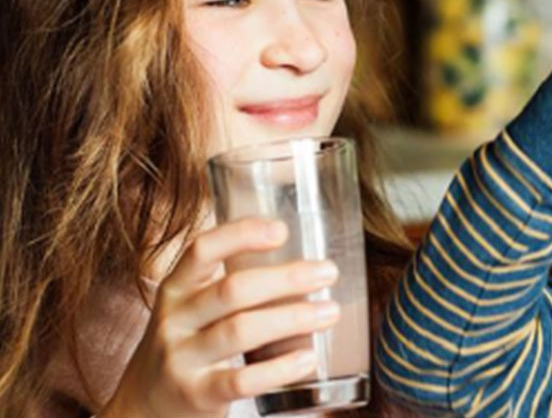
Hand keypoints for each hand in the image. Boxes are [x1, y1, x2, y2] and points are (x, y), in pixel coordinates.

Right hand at [100, 219, 339, 417]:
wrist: (144, 406)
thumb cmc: (186, 345)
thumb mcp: (192, 307)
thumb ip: (231, 285)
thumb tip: (304, 262)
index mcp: (176, 288)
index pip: (202, 250)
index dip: (241, 235)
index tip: (282, 230)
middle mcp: (174, 319)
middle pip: (232, 290)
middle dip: (286, 279)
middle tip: (328, 272)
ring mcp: (182, 358)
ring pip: (239, 331)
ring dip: (292, 319)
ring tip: (330, 312)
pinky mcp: (195, 395)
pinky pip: (241, 380)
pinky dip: (279, 368)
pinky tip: (308, 358)